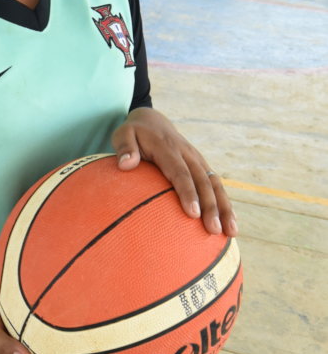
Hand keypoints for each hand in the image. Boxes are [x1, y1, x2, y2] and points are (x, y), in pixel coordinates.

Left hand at [112, 107, 236, 236]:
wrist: (153, 121)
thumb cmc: (134, 133)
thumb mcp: (122, 134)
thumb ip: (124, 147)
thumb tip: (125, 164)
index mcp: (168, 148)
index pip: (180, 172)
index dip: (188, 193)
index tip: (193, 214)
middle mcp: (187, 154)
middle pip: (202, 182)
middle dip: (211, 207)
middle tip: (213, 230)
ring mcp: (197, 160)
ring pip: (215, 185)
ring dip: (224, 208)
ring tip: (231, 232)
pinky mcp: (202, 166)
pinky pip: (216, 185)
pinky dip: (225, 204)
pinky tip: (230, 225)